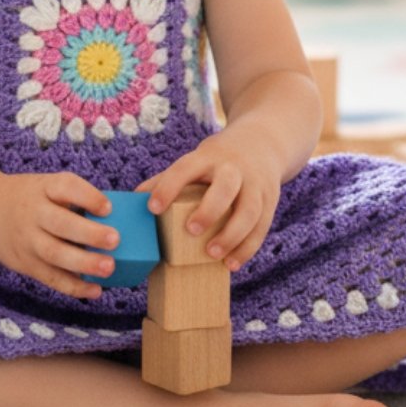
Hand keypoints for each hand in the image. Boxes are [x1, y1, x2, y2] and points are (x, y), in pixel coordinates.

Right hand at [0, 172, 118, 300]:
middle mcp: (33, 213)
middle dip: (88, 233)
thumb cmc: (31, 198)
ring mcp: (27, 240)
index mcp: (43, 188)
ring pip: (55, 254)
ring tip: (109, 268)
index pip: (65, 187)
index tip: (108, 207)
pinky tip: (95, 291)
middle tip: (115, 240)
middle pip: (60, 223)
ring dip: (83, 263)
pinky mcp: (26, 264)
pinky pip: (50, 278)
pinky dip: (73, 287)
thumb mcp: (47, 186)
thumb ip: (75, 197)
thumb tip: (121, 216)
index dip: (87, 196)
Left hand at [139, 132, 280, 272]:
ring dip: (231, 235)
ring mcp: (255, 184)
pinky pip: (261, 227)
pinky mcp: (270, 200)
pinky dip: (247, 248)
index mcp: (208, 156)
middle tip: (191, 230)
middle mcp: (234, 168)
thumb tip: (135, 199)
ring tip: (212, 255)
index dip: (168, 186)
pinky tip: (231, 264)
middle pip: (225, 188)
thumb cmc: (218, 158)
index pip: (186, 168)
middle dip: (209, 210)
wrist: (264, 142)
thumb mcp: (196, 159)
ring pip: (249, 211)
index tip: (153, 208)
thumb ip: (169, 177)